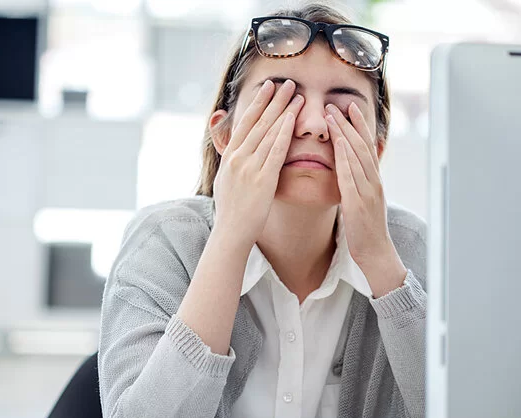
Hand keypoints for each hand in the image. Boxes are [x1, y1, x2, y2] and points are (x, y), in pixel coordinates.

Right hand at [212, 80, 304, 250]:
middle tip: (285, 81)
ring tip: (295, 94)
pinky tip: (293, 119)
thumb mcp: (226, 181)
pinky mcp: (262, 179)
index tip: (267, 88)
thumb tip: (232, 149)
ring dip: (282, 110)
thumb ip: (231, 162)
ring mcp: (249, 167)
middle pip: (257, 122)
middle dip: (272, 100)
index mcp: (230, 157)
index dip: (257, 104)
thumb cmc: (232, 211)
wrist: (231, 232)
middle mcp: (238, 158)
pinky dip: (284, 132)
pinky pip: (275, 151)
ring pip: (268, 132)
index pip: (245, 124)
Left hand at [325, 102, 406, 296]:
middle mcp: (373, 181)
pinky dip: (344, 159)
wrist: (376, 253)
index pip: (367, 146)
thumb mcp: (364, 200)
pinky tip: (336, 146)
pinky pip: (351, 177)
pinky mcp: (358, 203)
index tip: (349, 106)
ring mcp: (368, 191)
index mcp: (374, 180)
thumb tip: (350, 166)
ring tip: (332, 117)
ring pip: (357, 157)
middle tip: (336, 103)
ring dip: (344, 134)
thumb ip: (359, 182)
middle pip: (362, 146)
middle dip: (350, 123)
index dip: (358, 125)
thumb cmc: (366, 229)